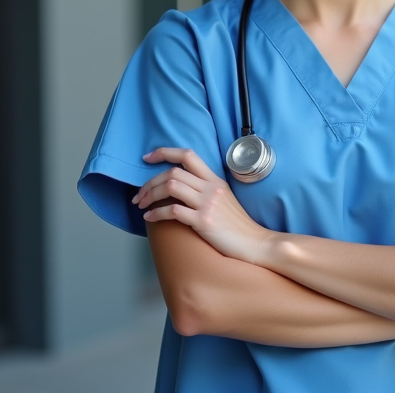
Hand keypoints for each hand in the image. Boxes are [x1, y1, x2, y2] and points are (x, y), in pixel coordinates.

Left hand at [133, 147, 273, 263]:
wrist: (254, 243)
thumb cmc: (237, 225)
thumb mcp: (224, 199)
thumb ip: (205, 189)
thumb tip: (180, 187)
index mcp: (215, 179)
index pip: (188, 155)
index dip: (164, 152)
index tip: (147, 158)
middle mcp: (210, 187)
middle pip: (173, 172)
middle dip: (150, 182)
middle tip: (140, 194)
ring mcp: (207, 203)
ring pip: (170, 186)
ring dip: (150, 195)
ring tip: (142, 204)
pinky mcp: (203, 220)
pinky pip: (172, 211)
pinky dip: (156, 213)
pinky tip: (150, 218)